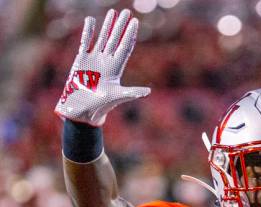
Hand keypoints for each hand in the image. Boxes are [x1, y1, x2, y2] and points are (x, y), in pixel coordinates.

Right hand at [55, 9, 149, 125]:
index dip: (130, 34)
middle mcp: (106, 62)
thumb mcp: (118, 97)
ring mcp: (94, 59)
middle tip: (127, 11)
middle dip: (121, 25)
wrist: (83, 109)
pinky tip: (91, 20)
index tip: (135, 21)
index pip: (125, 47)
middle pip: (115, 39)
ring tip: (113, 12)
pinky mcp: (81, 60)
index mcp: (116, 68)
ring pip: (102, 38)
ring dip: (107, 25)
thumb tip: (148, 91)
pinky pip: (85, 42)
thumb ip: (132, 92)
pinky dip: (88, 31)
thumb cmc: (101, 106)